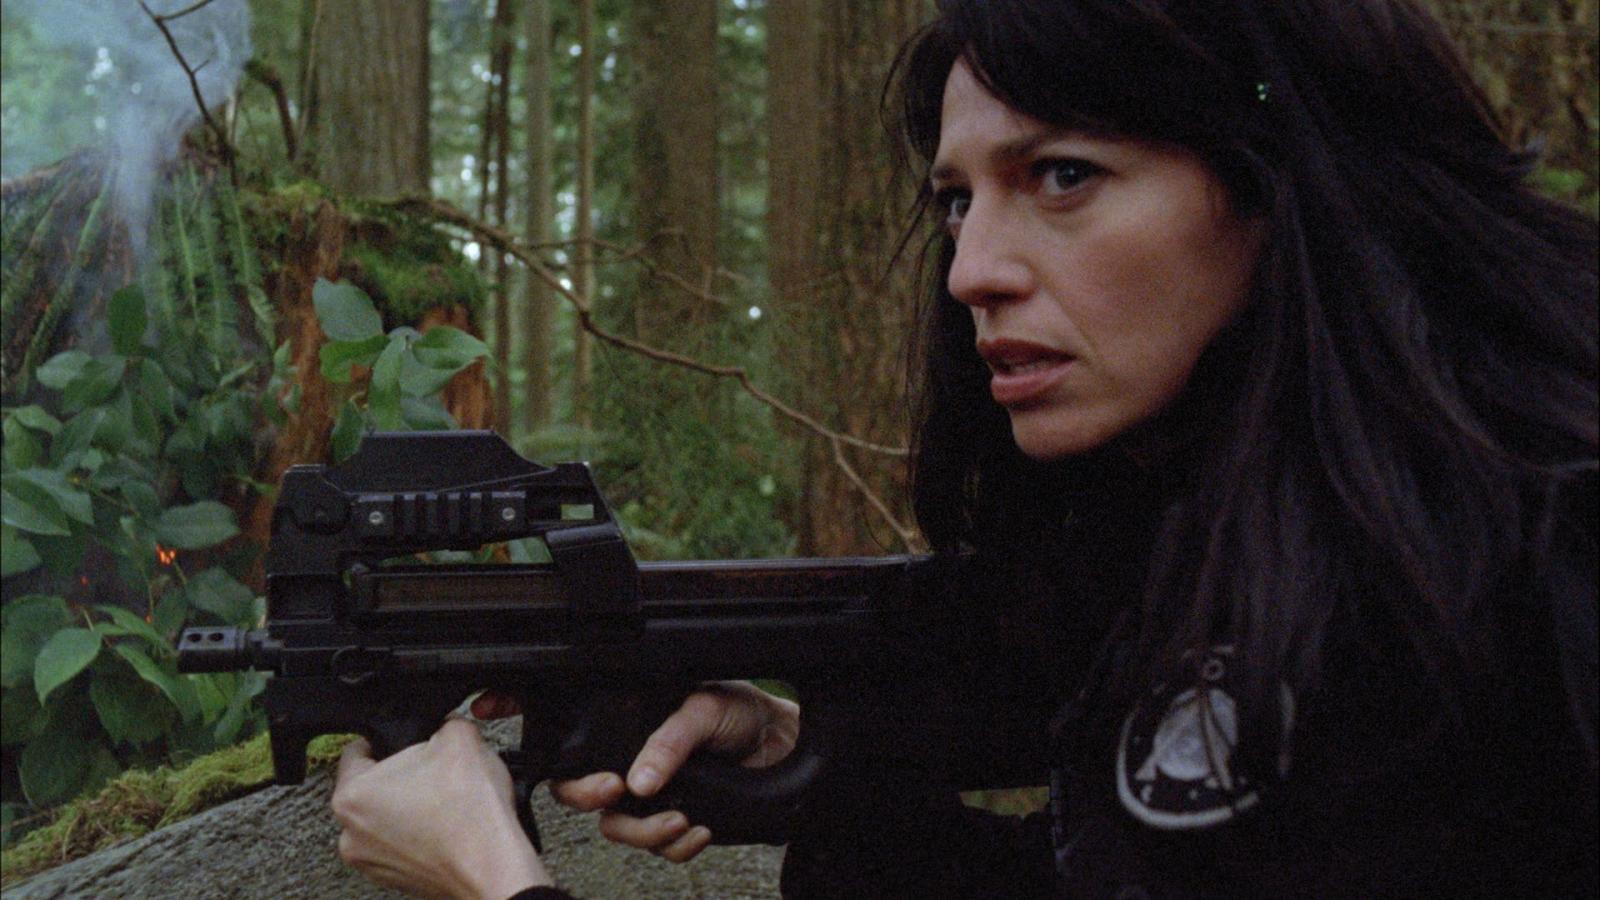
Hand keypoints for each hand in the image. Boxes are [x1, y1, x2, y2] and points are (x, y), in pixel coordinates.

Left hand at [332, 718, 553, 898]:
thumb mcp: (460, 738)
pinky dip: (419, 833)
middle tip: (434, 772)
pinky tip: (447, 826)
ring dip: (409, 806)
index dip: (384, 739)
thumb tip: (442, 729)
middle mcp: (350, 834)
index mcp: (352, 796)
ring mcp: (371, 862)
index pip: (355, 751)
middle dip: (401, 775)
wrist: (494, 868)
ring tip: (445, 801)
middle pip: (370, 787)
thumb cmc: (470, 815)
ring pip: (385, 817)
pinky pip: (400, 843)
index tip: (404, 742)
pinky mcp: (394, 880)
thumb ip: (441, 723)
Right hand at [552, 681, 799, 861]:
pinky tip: (701, 830)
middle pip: (603, 812)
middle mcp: (640, 772)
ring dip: (652, 836)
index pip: (585, 766)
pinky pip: (668, 850)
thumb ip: (669, 742)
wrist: (782, 738)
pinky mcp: (685, 823)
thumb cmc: (738, 711)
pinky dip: (681, 847)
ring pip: (632, 835)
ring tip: (682, 821)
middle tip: (641, 806)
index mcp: (632, 738)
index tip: (611, 786)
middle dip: (618, 820)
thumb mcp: (702, 710)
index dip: (582, 785)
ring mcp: (661, 802)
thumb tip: (639, 782)